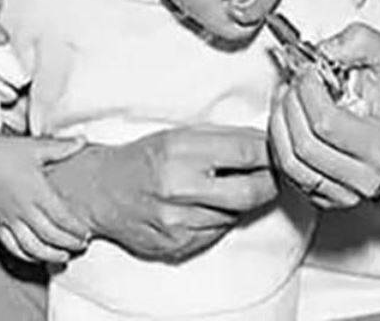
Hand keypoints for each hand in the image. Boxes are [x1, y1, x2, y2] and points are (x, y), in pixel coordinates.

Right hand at [0, 131, 90, 264]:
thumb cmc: (8, 150)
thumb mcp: (37, 147)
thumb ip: (62, 147)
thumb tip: (84, 140)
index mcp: (36, 190)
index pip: (61, 217)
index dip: (76, 229)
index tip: (86, 233)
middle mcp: (22, 207)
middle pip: (49, 235)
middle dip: (68, 244)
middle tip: (82, 245)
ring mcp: (8, 218)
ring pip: (31, 246)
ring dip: (49, 256)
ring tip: (63, 257)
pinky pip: (11, 246)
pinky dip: (26, 256)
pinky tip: (37, 257)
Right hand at [47, 125, 275, 260]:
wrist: (102, 191)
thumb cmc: (142, 157)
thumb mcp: (179, 134)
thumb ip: (221, 138)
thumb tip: (263, 141)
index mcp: (181, 151)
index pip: (247, 150)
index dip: (270, 150)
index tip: (277, 149)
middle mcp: (181, 187)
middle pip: (252, 190)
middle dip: (270, 181)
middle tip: (271, 173)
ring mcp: (180, 221)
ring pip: (237, 214)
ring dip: (241, 200)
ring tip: (225, 185)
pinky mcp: (179, 245)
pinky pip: (218, 231)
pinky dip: (220, 218)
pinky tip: (204, 205)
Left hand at [268, 22, 379, 208]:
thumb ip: (358, 42)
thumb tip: (322, 51)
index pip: (326, 122)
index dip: (307, 91)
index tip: (307, 71)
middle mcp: (363, 177)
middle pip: (304, 144)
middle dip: (290, 103)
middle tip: (293, 81)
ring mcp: (343, 192)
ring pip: (291, 163)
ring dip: (279, 122)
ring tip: (286, 98)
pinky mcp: (326, 198)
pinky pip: (288, 175)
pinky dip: (280, 142)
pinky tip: (288, 120)